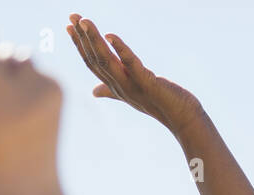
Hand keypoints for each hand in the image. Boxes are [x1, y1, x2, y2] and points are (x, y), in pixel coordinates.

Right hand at [66, 14, 202, 133]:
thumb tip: (94, 92)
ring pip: (107, 61)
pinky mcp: (147, 83)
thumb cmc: (159, 104)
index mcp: (115, 86)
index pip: (92, 63)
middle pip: (96, 60)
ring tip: (85, 21)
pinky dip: (121, 49)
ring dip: (95, 40)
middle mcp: (120, 86)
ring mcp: (132, 86)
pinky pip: (131, 64)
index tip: (71, 26)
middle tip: (73, 17)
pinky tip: (111, 35)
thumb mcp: (131, 94)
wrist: (182, 118)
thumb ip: (111, 91)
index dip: (80, 45)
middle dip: (82, 37)